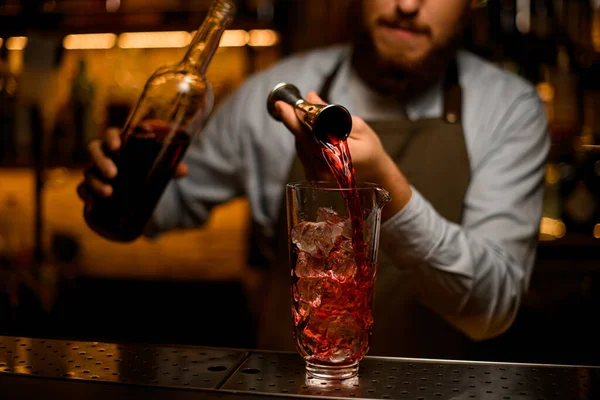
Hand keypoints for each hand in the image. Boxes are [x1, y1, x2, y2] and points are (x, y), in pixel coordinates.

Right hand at [77, 127, 188, 201]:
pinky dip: (86, 195)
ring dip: (96, 182)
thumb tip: (182, 171)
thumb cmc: (145, 169)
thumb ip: (171, 167)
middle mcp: (104, 154)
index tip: (118, 145)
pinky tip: (93, 202)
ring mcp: (95, 171)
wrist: (134, 190)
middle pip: (95, 150)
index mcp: (120, 143)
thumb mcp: (160, 167)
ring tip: (109, 193)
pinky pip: (82, 189)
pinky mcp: (90, 187)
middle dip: (102, 161)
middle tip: (114, 173)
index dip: (112, 138)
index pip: (112, 134)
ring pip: (88, 172)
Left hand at [275, 91, 412, 218]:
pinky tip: (315, 136)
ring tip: (310, 120)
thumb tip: (311, 97)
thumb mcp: (359, 127)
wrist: (376, 177)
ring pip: (300, 146)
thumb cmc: (371, 151)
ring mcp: (318, 177)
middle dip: (296, 120)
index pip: (310, 135)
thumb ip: (332, 113)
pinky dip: (305, 141)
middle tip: (295, 105)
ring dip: (301, 131)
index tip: (282, 105)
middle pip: (302, 140)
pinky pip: (303, 154)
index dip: (293, 120)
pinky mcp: (313, 179)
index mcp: (340, 157)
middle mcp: (325, 170)